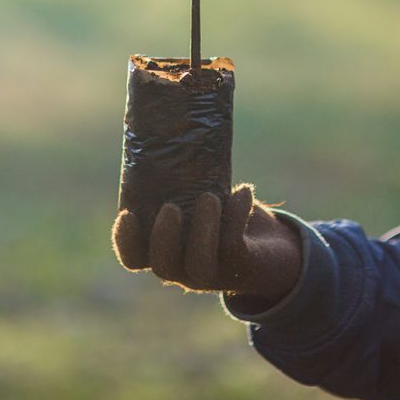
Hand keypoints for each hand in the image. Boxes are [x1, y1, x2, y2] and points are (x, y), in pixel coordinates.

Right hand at [111, 183, 302, 304]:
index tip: (128, 214)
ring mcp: (213, 273)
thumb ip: (182, 178)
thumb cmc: (226, 215)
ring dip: (202, 230)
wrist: (274, 249)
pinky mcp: (241, 267)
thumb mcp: (200, 194)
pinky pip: (233, 246)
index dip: (125, 241)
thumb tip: (166, 126)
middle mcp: (184, 268)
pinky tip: (244, 191)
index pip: (134, 258)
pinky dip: (236, 216)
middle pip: (163, 266)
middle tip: (171, 207)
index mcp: (166, 249)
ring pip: (198, 265)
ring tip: (209, 197)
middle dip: (164, 237)